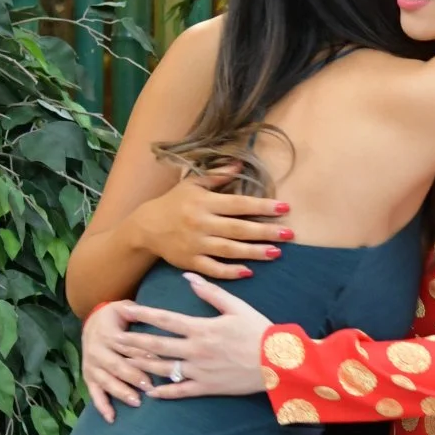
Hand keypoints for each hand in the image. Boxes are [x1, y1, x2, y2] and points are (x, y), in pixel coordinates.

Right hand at [81, 300, 167, 422]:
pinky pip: (94, 394)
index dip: (141, 354)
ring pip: (106, 381)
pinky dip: (102, 406)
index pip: (126, 346)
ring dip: (120, 392)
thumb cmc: (115, 317)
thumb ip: (136, 311)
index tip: (157, 362)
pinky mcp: (88, 378)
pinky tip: (112, 418)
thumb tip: (148, 312)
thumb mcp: (123, 308)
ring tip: (136, 401)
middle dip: (133, 376)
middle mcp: (96, 351)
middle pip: (116, 365)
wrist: (92, 323)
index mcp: (107, 334)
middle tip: (149, 386)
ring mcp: (91, 366)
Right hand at [133, 171, 291, 281]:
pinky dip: (230, 272)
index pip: (239, 204)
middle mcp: (201, 223)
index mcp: (204, 202)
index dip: (262, 206)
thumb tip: (240, 162)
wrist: (145, 227)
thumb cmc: (173, 202)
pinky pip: (213, 269)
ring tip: (276, 252)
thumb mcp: (192, 184)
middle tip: (289, 234)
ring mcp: (196, 244)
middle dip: (265, 232)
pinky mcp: (190, 262)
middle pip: (238, 229)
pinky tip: (249, 271)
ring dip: (254, 252)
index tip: (285, 208)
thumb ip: (217, 176)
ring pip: (229, 250)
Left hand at [134, 272, 277, 398]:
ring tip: (123, 363)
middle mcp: (196, 350)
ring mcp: (200, 371)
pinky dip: (163, 392)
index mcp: (202, 328)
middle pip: (156, 346)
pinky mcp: (207, 387)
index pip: (165, 319)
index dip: (143, 314)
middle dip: (132, 342)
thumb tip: (189, 278)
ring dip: (141, 366)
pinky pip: (180, 391)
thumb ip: (211, 293)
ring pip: (163, 369)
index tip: (125, 309)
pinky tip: (149, 392)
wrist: (278, 363)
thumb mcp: (237, 307)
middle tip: (112, 340)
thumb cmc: (259, 331)